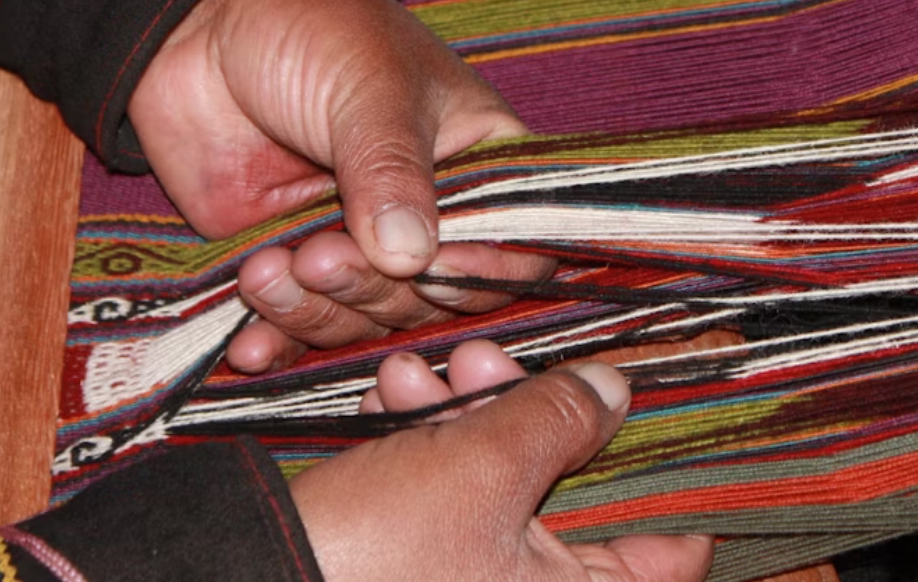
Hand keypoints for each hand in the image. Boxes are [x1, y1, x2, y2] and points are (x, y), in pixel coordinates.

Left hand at [127, 0, 553, 369]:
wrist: (200, 21)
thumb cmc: (312, 27)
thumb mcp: (368, 88)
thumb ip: (391, 172)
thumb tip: (412, 259)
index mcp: (478, 161)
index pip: (514, 244)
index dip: (482, 271)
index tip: (433, 269)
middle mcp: (428, 213)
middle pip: (433, 297)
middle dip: (376, 289)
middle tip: (319, 256)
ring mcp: (358, 241)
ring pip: (365, 317)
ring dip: (319, 310)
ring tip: (267, 270)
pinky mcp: (293, 258)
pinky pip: (302, 321)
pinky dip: (280, 339)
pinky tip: (251, 344)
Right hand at [290, 342, 713, 581]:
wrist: (244, 580)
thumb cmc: (375, 554)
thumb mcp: (480, 465)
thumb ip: (559, 417)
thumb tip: (616, 388)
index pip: (673, 543)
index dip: (656, 458)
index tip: (631, 391)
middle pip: (578, 495)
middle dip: (529, 412)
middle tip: (482, 358)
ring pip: (507, 487)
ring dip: (467, 415)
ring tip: (421, 371)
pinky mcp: (424, 569)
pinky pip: (453, 502)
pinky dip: (429, 448)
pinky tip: (392, 398)